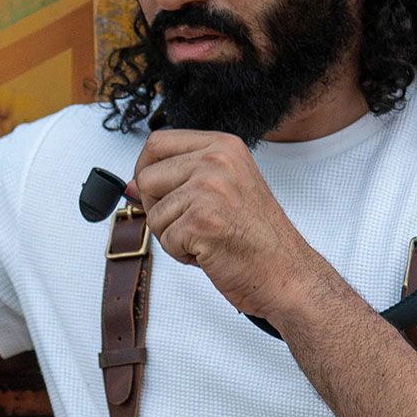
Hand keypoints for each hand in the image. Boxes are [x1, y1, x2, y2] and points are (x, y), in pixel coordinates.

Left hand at [127, 130, 310, 319]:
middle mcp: (216, 160)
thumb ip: (179, 179)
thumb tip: (129, 185)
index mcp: (223, 146)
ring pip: (153, 213)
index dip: (145, 169)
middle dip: (157, 208)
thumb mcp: (222, 191)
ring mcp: (209, 189)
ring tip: (208, 239)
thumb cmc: (257, 238)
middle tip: (189, 224)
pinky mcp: (201, 221)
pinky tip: (211, 252)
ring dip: (173, 235)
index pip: (157, 142)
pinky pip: (164, 239)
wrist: (286, 273)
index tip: (157, 192)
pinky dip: (182, 254)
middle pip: (146, 177)